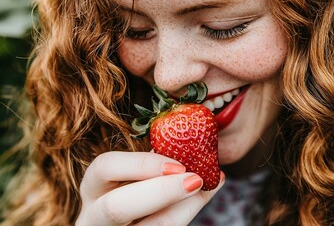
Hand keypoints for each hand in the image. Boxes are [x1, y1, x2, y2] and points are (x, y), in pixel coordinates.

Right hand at [75, 151, 224, 225]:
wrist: (134, 218)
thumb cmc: (138, 187)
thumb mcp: (139, 175)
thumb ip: (160, 163)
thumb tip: (197, 148)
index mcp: (94, 186)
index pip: (104, 167)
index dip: (140, 164)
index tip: (177, 164)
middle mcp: (94, 215)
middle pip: (117, 207)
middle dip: (161, 192)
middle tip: (195, 180)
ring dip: (181, 208)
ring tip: (205, 188)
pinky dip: (185, 215)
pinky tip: (199, 199)